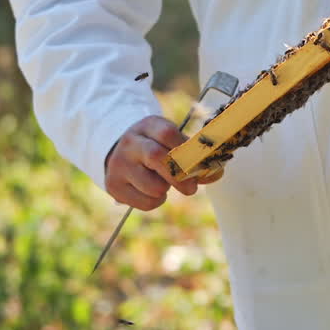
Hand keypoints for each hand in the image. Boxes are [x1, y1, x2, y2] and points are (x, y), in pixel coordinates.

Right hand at [103, 115, 218, 210]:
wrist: (120, 154)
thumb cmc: (156, 148)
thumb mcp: (171, 142)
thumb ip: (194, 156)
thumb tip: (216, 172)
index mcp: (147, 126)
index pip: (167, 132)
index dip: (185, 149)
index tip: (197, 162)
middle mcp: (130, 143)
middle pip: (156, 157)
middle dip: (180, 176)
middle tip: (191, 188)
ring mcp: (119, 164)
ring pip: (153, 186)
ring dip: (166, 190)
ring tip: (162, 183)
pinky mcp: (113, 186)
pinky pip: (146, 203)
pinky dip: (156, 201)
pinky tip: (151, 191)